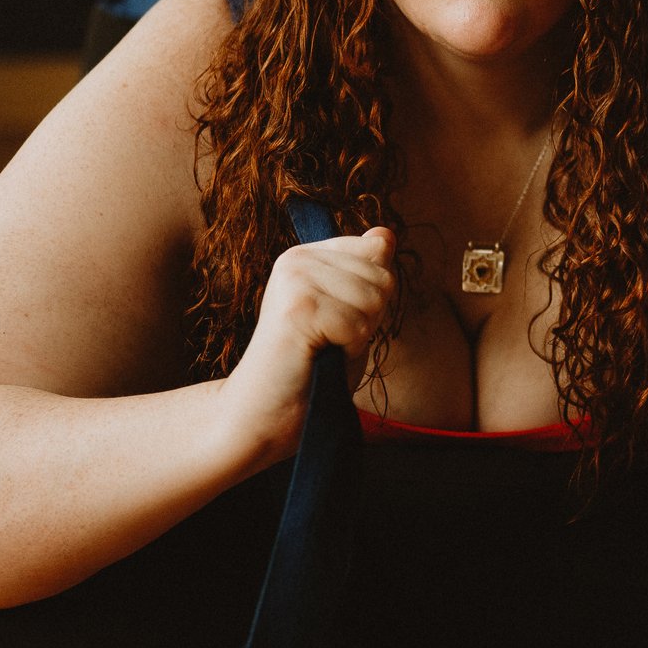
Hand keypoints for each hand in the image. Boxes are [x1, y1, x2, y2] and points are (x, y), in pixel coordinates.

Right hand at [218, 226, 394, 468]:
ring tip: (321, 349)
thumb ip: (368, 275)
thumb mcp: (349, 313)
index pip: (378, 254)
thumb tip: (387, 233)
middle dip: (368, 319)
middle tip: (328, 341)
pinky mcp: (297, 308)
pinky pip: (359, 327)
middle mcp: (297, 259)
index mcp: (307, 255)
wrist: (261, 414)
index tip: (335, 323)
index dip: (371, 300)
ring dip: (358, 337)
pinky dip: (348, 351)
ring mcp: (295, 280)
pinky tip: (317, 357)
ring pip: (375, 301)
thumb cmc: (310, 369)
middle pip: (383, 278)